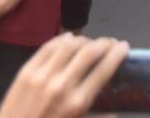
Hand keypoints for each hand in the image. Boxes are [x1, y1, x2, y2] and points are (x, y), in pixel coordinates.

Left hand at [0, 34, 129, 117]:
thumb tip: (116, 111)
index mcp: (78, 103)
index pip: (103, 69)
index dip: (117, 54)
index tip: (123, 47)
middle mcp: (62, 85)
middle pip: (89, 52)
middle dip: (104, 43)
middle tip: (110, 42)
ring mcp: (42, 76)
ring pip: (69, 45)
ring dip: (84, 40)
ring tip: (90, 42)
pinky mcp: (26, 71)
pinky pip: (48, 47)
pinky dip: (61, 40)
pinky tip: (68, 39)